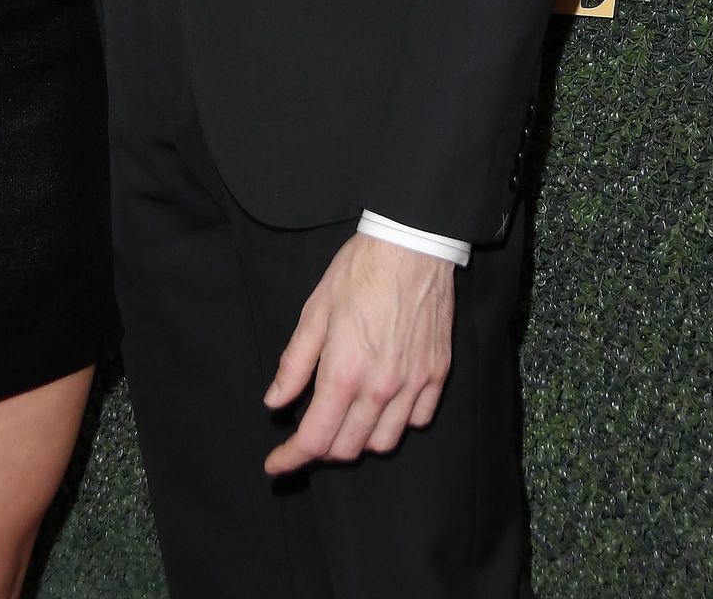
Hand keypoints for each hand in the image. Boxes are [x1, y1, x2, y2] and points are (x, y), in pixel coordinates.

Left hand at [262, 232, 452, 470]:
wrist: (411, 247)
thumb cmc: (357, 273)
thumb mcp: (314, 312)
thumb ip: (294, 363)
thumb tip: (275, 401)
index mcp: (343, 373)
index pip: (315, 438)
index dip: (290, 458)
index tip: (275, 465)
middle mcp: (380, 388)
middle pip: (348, 448)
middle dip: (322, 448)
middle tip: (308, 431)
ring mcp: (413, 385)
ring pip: (384, 442)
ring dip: (360, 440)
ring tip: (346, 418)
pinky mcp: (436, 376)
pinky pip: (417, 421)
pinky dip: (397, 422)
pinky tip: (383, 403)